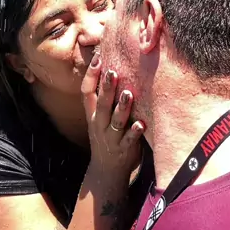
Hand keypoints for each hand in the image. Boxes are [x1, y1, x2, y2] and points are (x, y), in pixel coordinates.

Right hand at [81, 54, 144, 179]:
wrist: (106, 171)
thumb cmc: (107, 136)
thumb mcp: (100, 118)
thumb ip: (105, 98)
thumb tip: (112, 68)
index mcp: (92, 114)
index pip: (87, 92)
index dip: (91, 76)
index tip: (98, 59)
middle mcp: (99, 124)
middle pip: (101, 104)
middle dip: (107, 88)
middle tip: (113, 71)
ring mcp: (111, 137)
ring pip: (115, 121)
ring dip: (122, 108)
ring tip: (129, 94)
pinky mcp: (124, 149)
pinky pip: (129, 140)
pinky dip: (135, 132)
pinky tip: (142, 124)